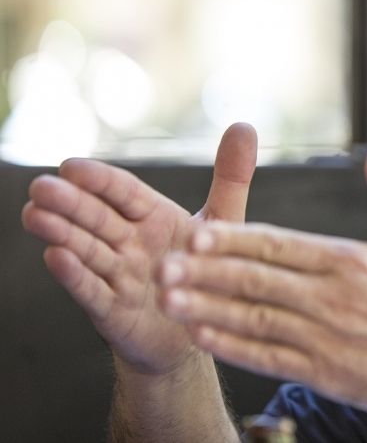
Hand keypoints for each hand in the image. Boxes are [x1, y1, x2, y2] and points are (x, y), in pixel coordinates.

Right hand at [21, 123, 256, 374]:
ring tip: (35, 215)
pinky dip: (76, 276)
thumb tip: (244, 124)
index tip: (71, 165)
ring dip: (61, 233)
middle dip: (69, 203)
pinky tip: (55, 257)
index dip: (100, 180)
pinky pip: (94, 291)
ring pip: (87, 250)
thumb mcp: (224, 221)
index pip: (124, 192)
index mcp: (154, 217)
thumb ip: (230, 176)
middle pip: (97, 218)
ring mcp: (120, 276)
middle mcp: (130, 243)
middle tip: (41, 187)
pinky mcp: (116, 310)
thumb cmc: (209, 267)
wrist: (203, 328)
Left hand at [157, 133, 366, 421]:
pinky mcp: (327, 373)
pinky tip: (204, 336)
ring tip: (168, 298)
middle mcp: (333, 296)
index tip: (196, 231)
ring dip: (207, 307)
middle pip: (257, 278)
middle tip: (163, 263)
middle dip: (206, 270)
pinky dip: (234, 347)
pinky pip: (270, 357)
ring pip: (255, 317)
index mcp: (351, 259)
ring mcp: (327, 337)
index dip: (233, 239)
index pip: (280, 243)